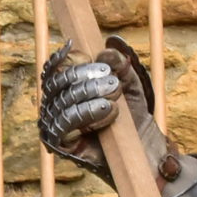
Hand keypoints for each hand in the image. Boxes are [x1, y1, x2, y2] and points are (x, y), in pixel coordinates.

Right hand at [37, 36, 167, 179]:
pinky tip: (109, 110)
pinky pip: (65, 124)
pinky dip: (87, 113)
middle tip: (112, 80)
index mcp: (66, 86)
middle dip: (84, 76)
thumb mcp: (129, 82)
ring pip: (62, 101)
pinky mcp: (59, 144)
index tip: (88, 55)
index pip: (55, 67)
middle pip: (56, 81)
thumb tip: (106, 50)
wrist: (142, 146)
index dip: (68, 59)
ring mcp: (54, 123)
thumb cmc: (132, 113)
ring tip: (115, 95)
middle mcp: (54, 103)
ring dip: (90, 94)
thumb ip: (119, 63)